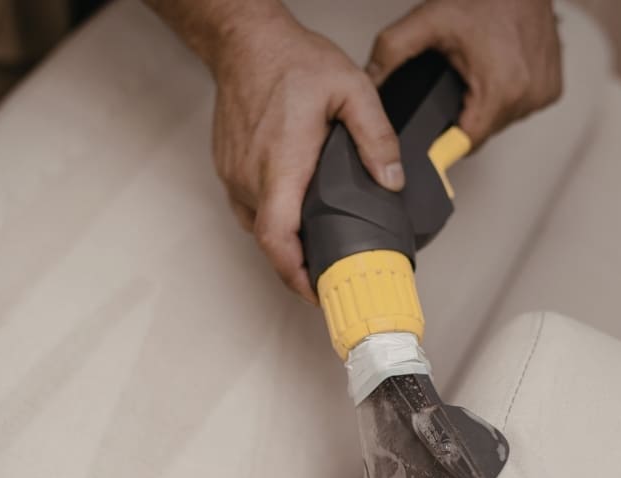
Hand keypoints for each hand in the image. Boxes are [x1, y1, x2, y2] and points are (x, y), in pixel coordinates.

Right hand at [208, 13, 403, 302]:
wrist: (246, 42)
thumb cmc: (290, 62)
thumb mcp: (352, 89)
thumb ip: (377, 136)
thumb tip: (392, 178)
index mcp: (283, 165)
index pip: (279, 240)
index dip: (296, 276)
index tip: (318, 293)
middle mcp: (252, 176)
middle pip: (272, 243)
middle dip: (300, 266)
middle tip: (332, 277)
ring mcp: (235, 175)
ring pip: (259, 228)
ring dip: (287, 243)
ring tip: (318, 248)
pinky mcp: (228, 170)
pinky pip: (249, 209)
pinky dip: (273, 221)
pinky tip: (297, 213)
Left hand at [366, 0, 561, 148]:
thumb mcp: (428, 21)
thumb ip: (391, 53)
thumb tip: (368, 84)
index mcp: (500, 90)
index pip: (465, 144)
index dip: (442, 142)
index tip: (431, 139)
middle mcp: (528, 96)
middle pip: (482, 132)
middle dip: (463, 114)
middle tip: (454, 81)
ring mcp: (544, 94)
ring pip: (501, 121)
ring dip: (485, 104)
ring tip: (477, 71)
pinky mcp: (552, 89)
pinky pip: (521, 107)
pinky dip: (507, 95)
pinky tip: (498, 70)